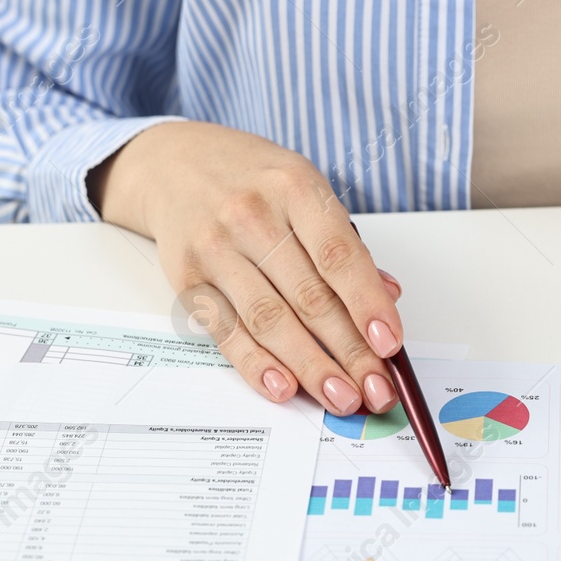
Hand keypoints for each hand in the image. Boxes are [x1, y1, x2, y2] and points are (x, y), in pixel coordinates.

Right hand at [89, 121, 403, 415]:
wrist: (172, 164)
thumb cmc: (249, 179)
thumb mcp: (302, 189)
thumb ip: (342, 243)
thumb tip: (387, 295)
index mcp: (294, 187)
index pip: (339, 255)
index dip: (367, 304)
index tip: (389, 343)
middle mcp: (252, 216)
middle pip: (309, 297)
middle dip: (349, 351)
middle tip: (376, 389)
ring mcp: (216, 249)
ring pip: (270, 320)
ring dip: (311, 366)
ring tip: (342, 397)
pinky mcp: (187, 280)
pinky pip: (227, 331)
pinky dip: (256, 364)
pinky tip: (283, 387)